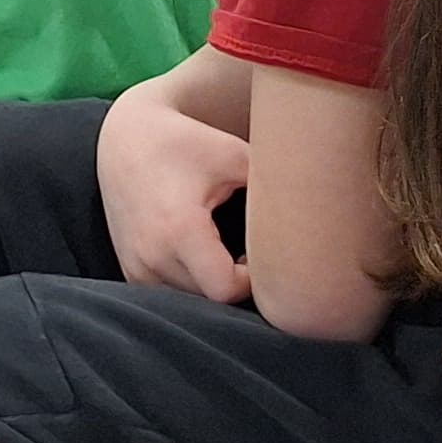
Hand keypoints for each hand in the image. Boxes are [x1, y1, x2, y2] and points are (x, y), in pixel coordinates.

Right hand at [95, 81, 252, 303]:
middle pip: (209, 302)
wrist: (124, 139)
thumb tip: (316, 215)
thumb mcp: (234, 155)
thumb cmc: (186, 143)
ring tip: (227, 256)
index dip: (252, 280)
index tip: (259, 254)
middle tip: (251, 255)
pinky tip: (203, 258)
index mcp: (178, 229)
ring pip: (190, 303)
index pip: (226, 290)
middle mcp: (151, 256)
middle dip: (235, 285)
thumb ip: (274, 187)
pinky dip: (191, 286)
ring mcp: (137, 267)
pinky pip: (170, 296)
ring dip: (213, 289)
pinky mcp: (130, 271)